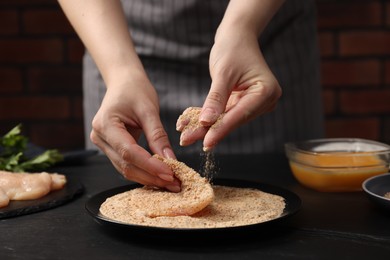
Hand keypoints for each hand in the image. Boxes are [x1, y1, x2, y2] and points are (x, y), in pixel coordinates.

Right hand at [90, 75, 179, 191]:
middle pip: (126, 165)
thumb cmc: (135, 89)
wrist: (123, 82)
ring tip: (170, 182)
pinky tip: (159, 175)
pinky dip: (144, 171)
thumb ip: (158, 135)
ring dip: (148, 178)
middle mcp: (100, 137)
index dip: (150, 166)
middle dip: (151, 176)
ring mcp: (104, 144)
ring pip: (126, 169)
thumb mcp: (149, 109)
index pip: (129, 152)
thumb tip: (170, 159)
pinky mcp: (112, 148)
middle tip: (174, 183)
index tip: (169, 173)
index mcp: (105, 124)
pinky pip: (127, 164)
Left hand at [178, 28, 281, 150]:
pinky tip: (190, 125)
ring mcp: (254, 104)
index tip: (206, 143)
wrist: (236, 37)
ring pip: (226, 119)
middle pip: (233, 120)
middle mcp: (264, 101)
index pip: (240, 115)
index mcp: (266, 92)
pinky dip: (208, 117)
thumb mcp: (223, 73)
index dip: (221, 129)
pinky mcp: (243, 104)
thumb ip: (216, 99)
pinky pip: (224, 113)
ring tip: (185, 135)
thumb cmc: (232, 49)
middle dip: (209, 130)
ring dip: (205, 126)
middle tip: (187, 140)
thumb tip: (206, 123)